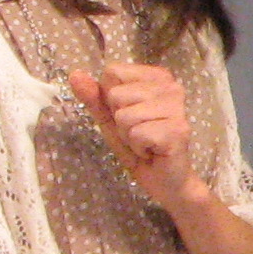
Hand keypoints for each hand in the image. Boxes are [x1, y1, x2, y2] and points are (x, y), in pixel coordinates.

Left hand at [72, 63, 205, 217]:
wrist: (164, 180)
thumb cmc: (140, 146)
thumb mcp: (111, 119)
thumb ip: (94, 97)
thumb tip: (75, 75)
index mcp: (157, 77)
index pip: (113, 72)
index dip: (112, 99)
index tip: (131, 115)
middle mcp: (171, 86)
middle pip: (116, 94)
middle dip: (120, 120)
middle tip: (139, 133)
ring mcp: (177, 108)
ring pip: (124, 115)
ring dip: (128, 135)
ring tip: (145, 142)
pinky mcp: (177, 130)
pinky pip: (136, 133)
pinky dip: (138, 148)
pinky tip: (152, 151)